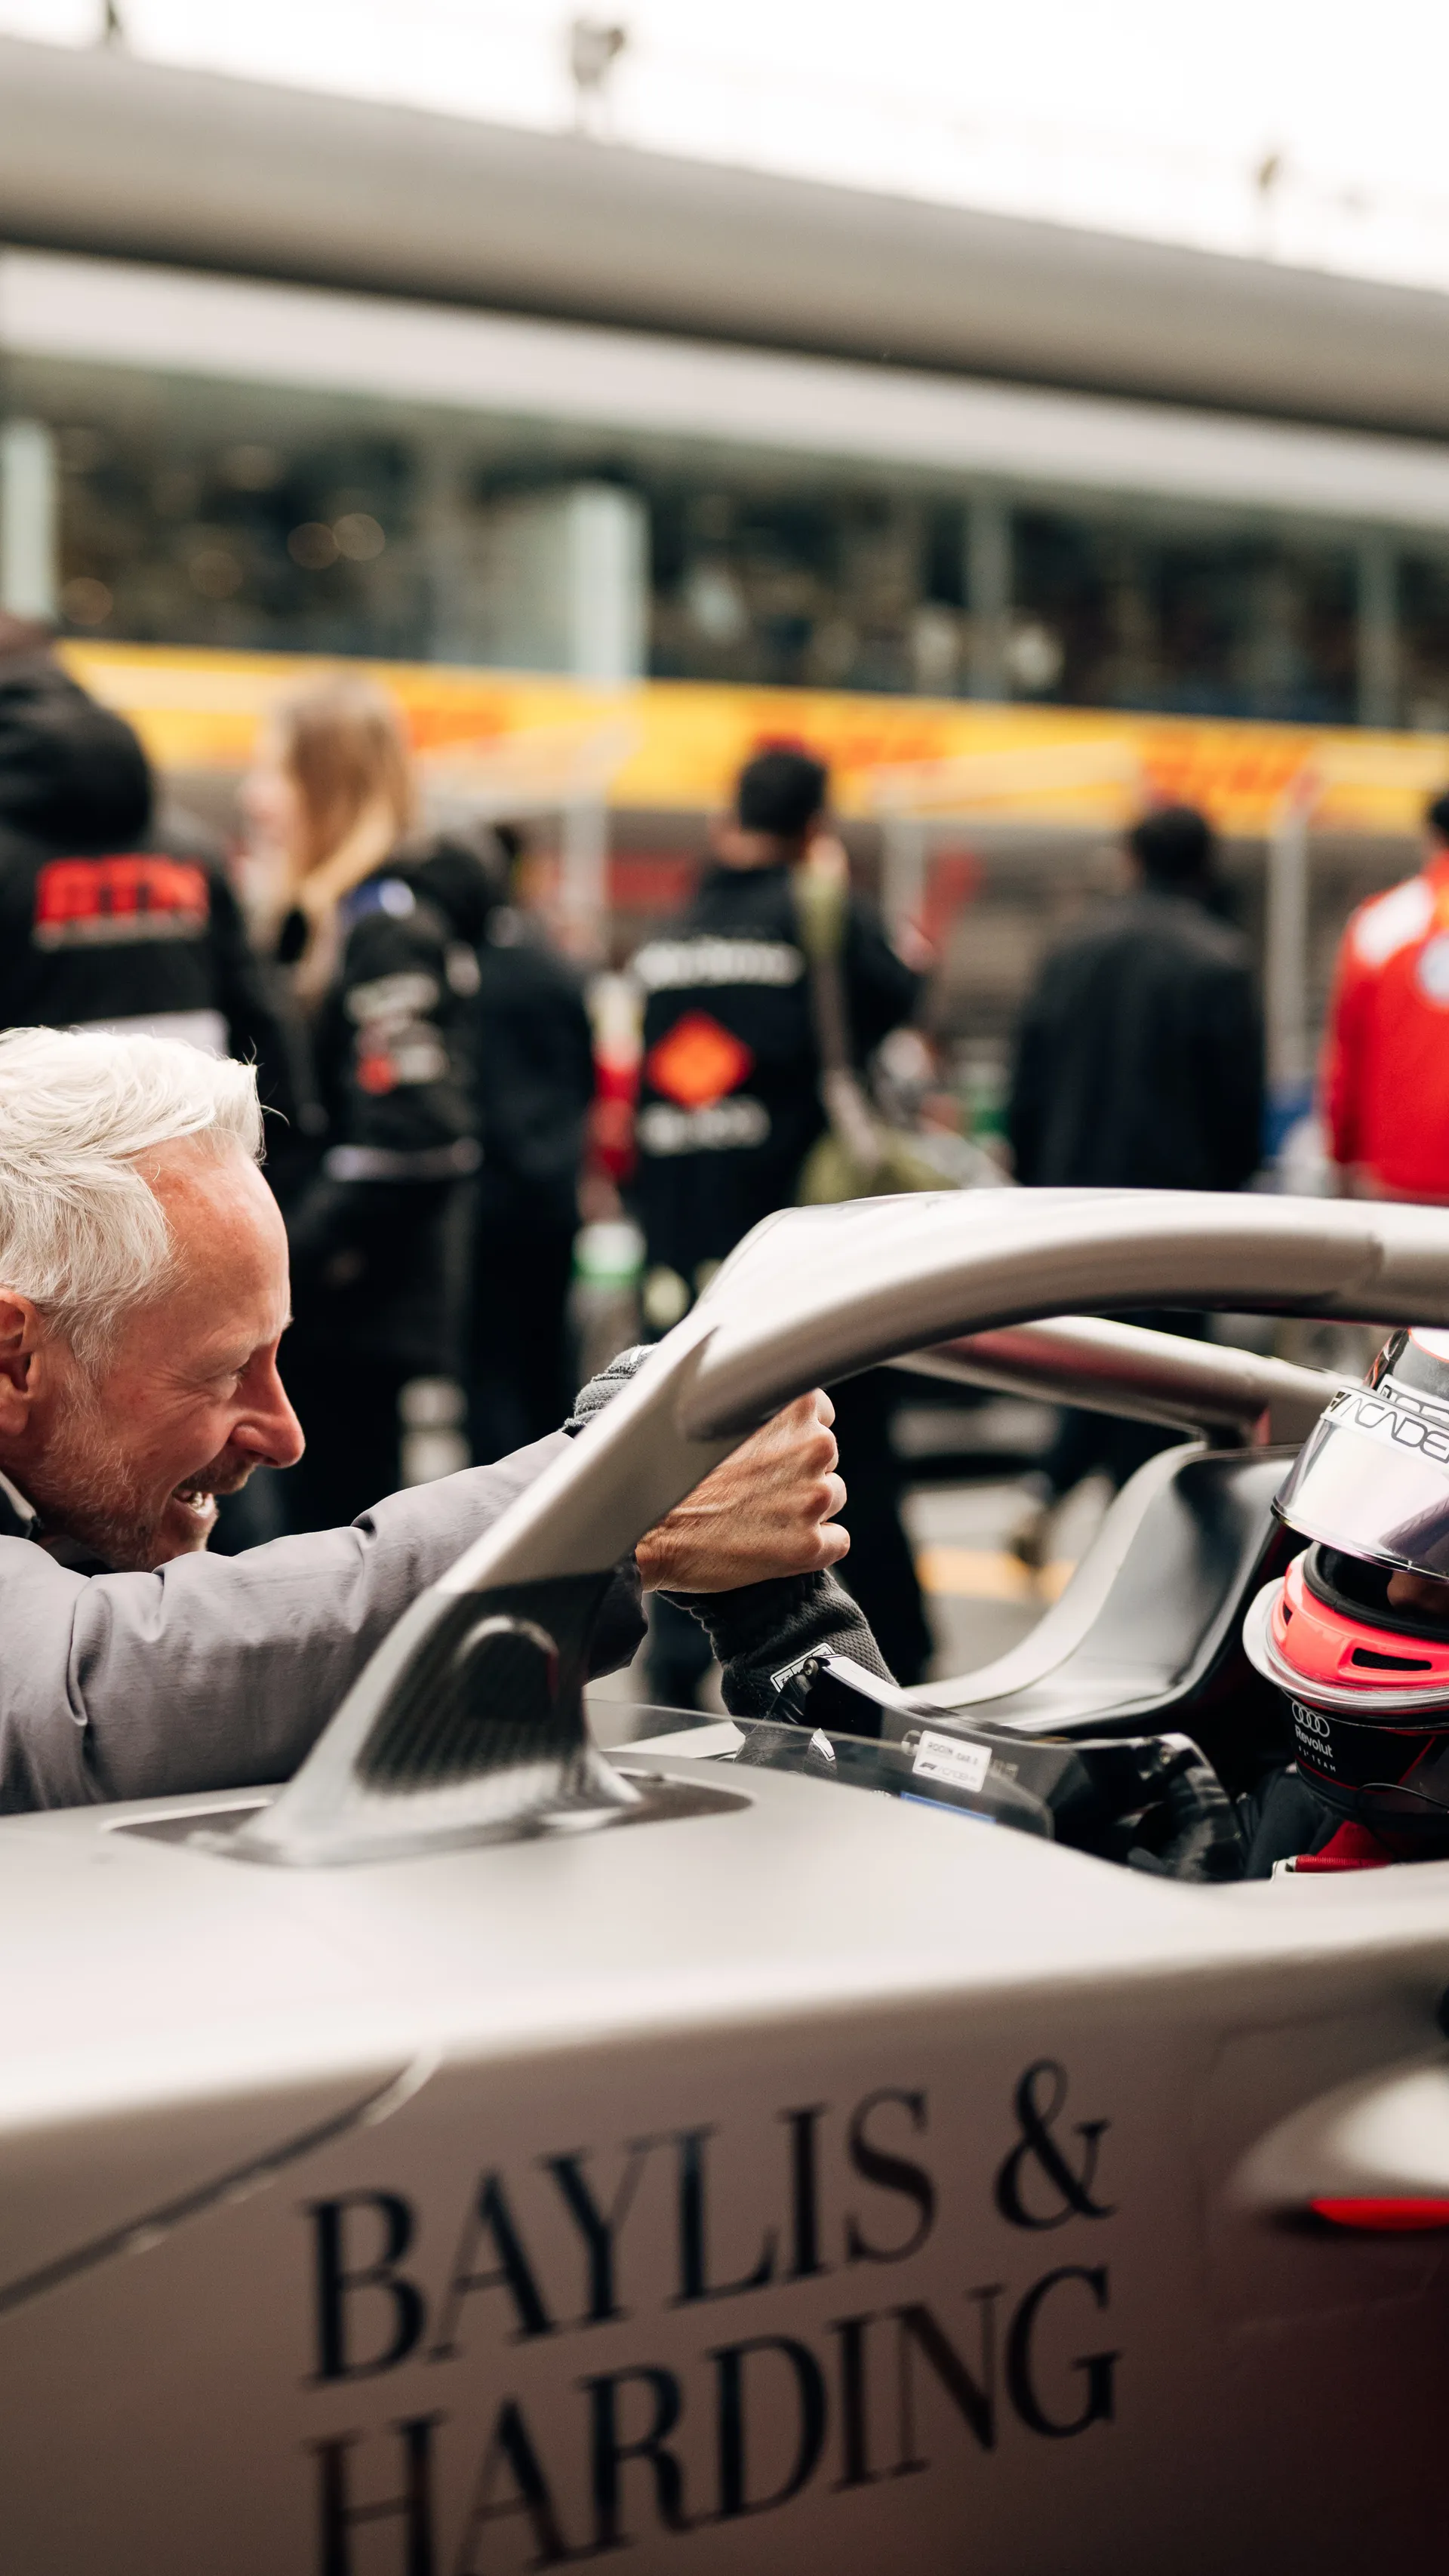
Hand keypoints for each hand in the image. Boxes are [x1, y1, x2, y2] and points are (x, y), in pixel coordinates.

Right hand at [635, 1390, 847, 1592]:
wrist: (647, 1530)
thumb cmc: (670, 1475)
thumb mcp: (716, 1416)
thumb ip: (753, 1408)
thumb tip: (771, 1412)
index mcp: (793, 1407)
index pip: (819, 1416)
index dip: (793, 1437)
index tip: (771, 1450)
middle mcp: (813, 1448)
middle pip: (826, 1459)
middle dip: (799, 1472)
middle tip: (755, 1488)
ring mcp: (815, 1498)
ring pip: (832, 1499)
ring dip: (805, 1508)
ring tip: (758, 1516)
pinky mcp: (810, 1545)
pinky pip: (837, 1541)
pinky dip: (815, 1546)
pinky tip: (776, 1544)